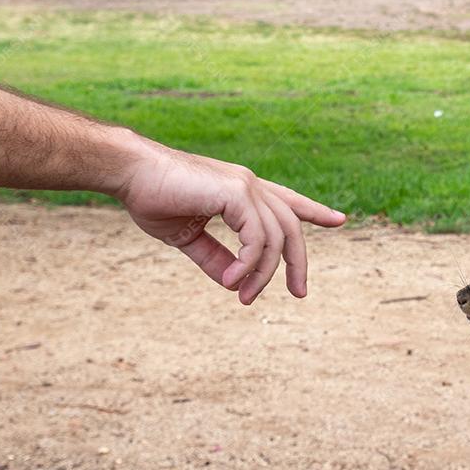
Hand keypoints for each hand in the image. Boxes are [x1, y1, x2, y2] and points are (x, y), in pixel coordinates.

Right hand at [114, 138, 345, 303]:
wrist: (129, 173)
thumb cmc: (153, 198)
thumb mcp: (188, 236)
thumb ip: (214, 257)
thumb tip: (235, 283)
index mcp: (242, 191)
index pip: (288, 202)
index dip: (315, 212)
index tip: (339, 221)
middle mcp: (251, 185)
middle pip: (291, 227)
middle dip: (298, 262)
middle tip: (299, 293)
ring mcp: (246, 186)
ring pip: (276, 238)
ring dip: (263, 273)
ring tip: (245, 296)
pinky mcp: (237, 192)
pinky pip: (258, 238)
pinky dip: (249, 264)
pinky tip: (233, 280)